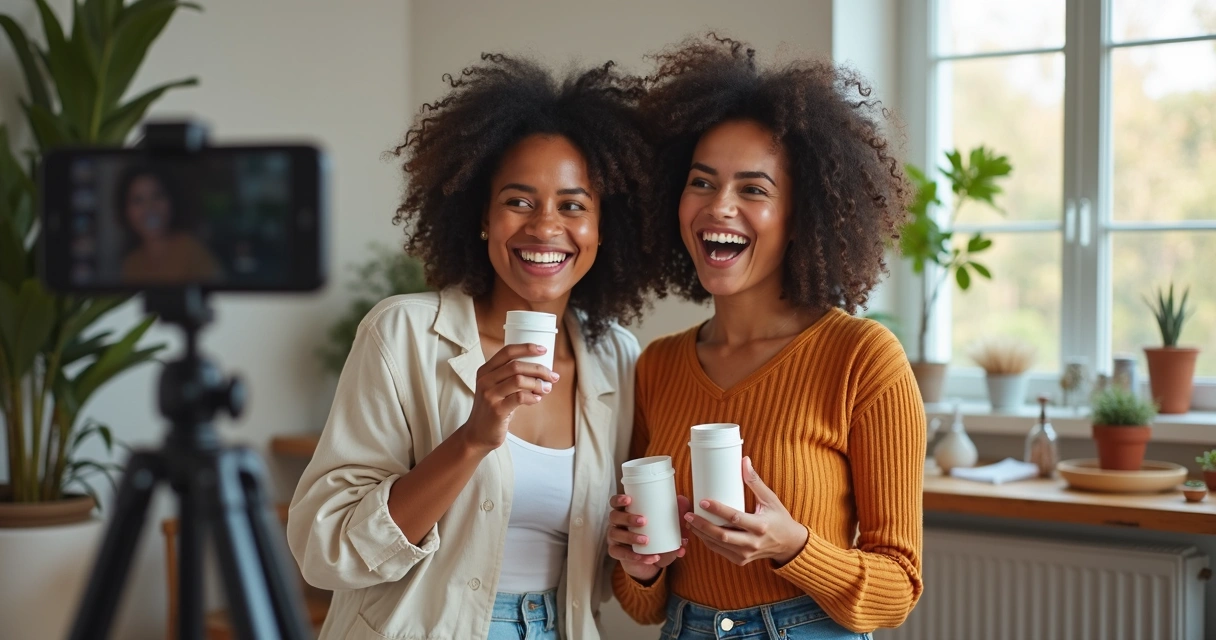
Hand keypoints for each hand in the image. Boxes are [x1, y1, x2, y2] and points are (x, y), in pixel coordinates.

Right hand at [458, 343, 557, 453]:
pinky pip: (519, 398)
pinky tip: (537, 399)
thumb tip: (543, 372)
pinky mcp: (496, 410)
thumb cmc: (492, 409)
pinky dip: (533, 397)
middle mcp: (485, 380)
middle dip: (539, 369)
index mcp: (485, 371)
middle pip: (516, 365)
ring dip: (538, 383)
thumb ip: (511, 378)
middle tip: (552, 376)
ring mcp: (489, 395)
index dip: (527, 348)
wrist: (476, 434)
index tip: (544, 350)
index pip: (507, 352)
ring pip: (519, 380)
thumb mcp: (495, 389)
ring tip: (546, 389)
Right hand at [607, 493, 690, 582]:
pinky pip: (621, 554)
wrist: (652, 561)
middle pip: (614, 516)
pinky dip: (635, 556)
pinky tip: (648, 557)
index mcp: (625, 512)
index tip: (629, 499)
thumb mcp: (668, 527)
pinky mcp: (616, 553)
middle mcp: (616, 524)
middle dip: (627, 518)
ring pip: (615, 535)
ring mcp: (614, 539)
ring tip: (646, 540)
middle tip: (643, 521)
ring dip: (630, 537)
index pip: (615, 502)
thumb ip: (676, 514)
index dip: (619, 499)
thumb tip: (683, 501)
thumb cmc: (657, 537)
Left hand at [683, 457, 808, 566]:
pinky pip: (720, 552)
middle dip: (702, 525)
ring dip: (701, 534)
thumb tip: (744, 460)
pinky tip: (699, 532)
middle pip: (722, 535)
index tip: (703, 501)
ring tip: (689, 522)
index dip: (717, 509)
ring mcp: (746, 554)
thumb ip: (755, 481)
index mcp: (761, 526)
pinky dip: (708, 542)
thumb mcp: (770, 499)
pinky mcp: (741, 560)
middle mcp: (753, 542)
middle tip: (688, 515)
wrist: (789, 545)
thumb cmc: (780, 519)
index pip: (735, 518)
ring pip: (718, 545)